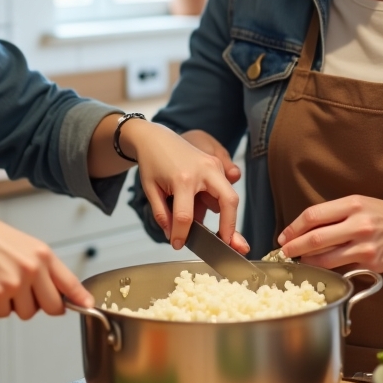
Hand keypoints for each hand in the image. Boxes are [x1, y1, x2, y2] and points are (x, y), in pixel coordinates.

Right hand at [0, 205, 92, 318]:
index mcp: (43, 254)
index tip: (88, 306)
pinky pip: (5, 314)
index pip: (70, 281)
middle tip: (26, 295)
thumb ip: (41, 266)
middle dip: (41, 306)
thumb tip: (53, 291)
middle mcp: (34, 268)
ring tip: (3, 283)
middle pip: (53, 307)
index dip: (80, 298)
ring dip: (16, 306)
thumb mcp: (23, 245)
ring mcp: (17, 281)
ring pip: (28, 313)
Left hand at [119, 120, 243, 252]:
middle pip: (228, 202)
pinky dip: (221, 204)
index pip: (185, 215)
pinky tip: (211, 213)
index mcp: (183, 179)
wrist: (156, 137)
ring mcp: (213, 166)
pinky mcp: (216, 165)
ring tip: (223, 235)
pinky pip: (224, 189)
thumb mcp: (151, 189)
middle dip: (230, 226)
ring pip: (231, 196)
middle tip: (229, 245)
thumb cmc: (152, 161)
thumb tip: (173, 235)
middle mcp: (204, 171)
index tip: (177, 244)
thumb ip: (162, 214)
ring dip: (228, 217)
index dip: (181, 234)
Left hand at [277, 195, 382, 286]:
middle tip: (284, 252)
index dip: (294, 228)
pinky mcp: (371, 262)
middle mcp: (359, 224)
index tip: (284, 236)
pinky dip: (326, 267)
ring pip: (326, 258)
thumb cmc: (379, 215)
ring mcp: (365, 245)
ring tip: (301, 259)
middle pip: (316, 238)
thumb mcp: (356, 204)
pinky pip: (341, 267)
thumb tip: (301, 229)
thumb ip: (332, 214)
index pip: (313, 216)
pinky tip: (321, 265)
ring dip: (308, 260)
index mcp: (352, 204)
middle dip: (295, 247)